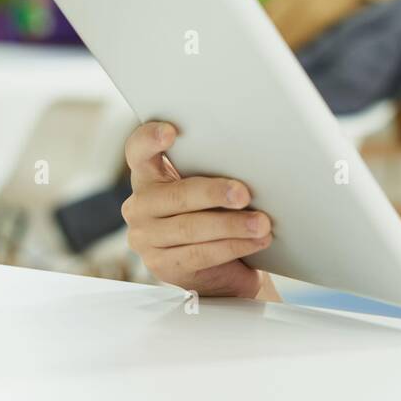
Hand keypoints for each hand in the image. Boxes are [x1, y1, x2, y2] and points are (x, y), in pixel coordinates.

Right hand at [121, 121, 273, 297]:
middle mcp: (140, 205)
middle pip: (176, 195)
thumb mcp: (210, 190)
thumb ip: (213, 172)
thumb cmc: (217, 215)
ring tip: (262, 223)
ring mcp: (146, 237)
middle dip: (214, 193)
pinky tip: (256, 241)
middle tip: (244, 194)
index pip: (138, 151)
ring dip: (232, 225)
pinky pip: (201, 254)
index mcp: (148, 176)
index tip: (171, 131)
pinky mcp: (161, 265)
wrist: (222, 269)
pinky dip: (233, 246)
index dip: (150, 139)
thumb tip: (250, 164)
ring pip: (191, 228)